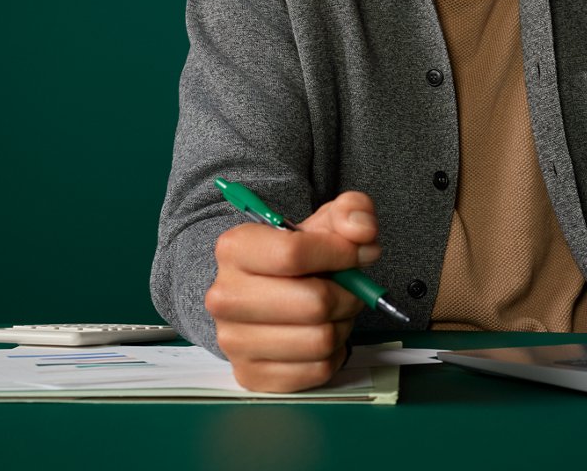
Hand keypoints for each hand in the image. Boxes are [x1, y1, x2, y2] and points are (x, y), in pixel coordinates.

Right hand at [206, 190, 381, 391]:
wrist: (266, 292)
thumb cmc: (298, 257)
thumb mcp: (326, 220)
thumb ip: (352, 211)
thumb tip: (362, 232)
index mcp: (235, 248)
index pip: (295, 253)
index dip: (340, 254)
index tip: (358, 254)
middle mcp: (224, 297)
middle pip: (314, 303)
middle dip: (348, 296)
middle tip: (350, 290)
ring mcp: (233, 341)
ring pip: (320, 340)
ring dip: (342, 325)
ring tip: (335, 311)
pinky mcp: (250, 375)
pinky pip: (317, 370)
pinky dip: (333, 353)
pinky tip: (321, 334)